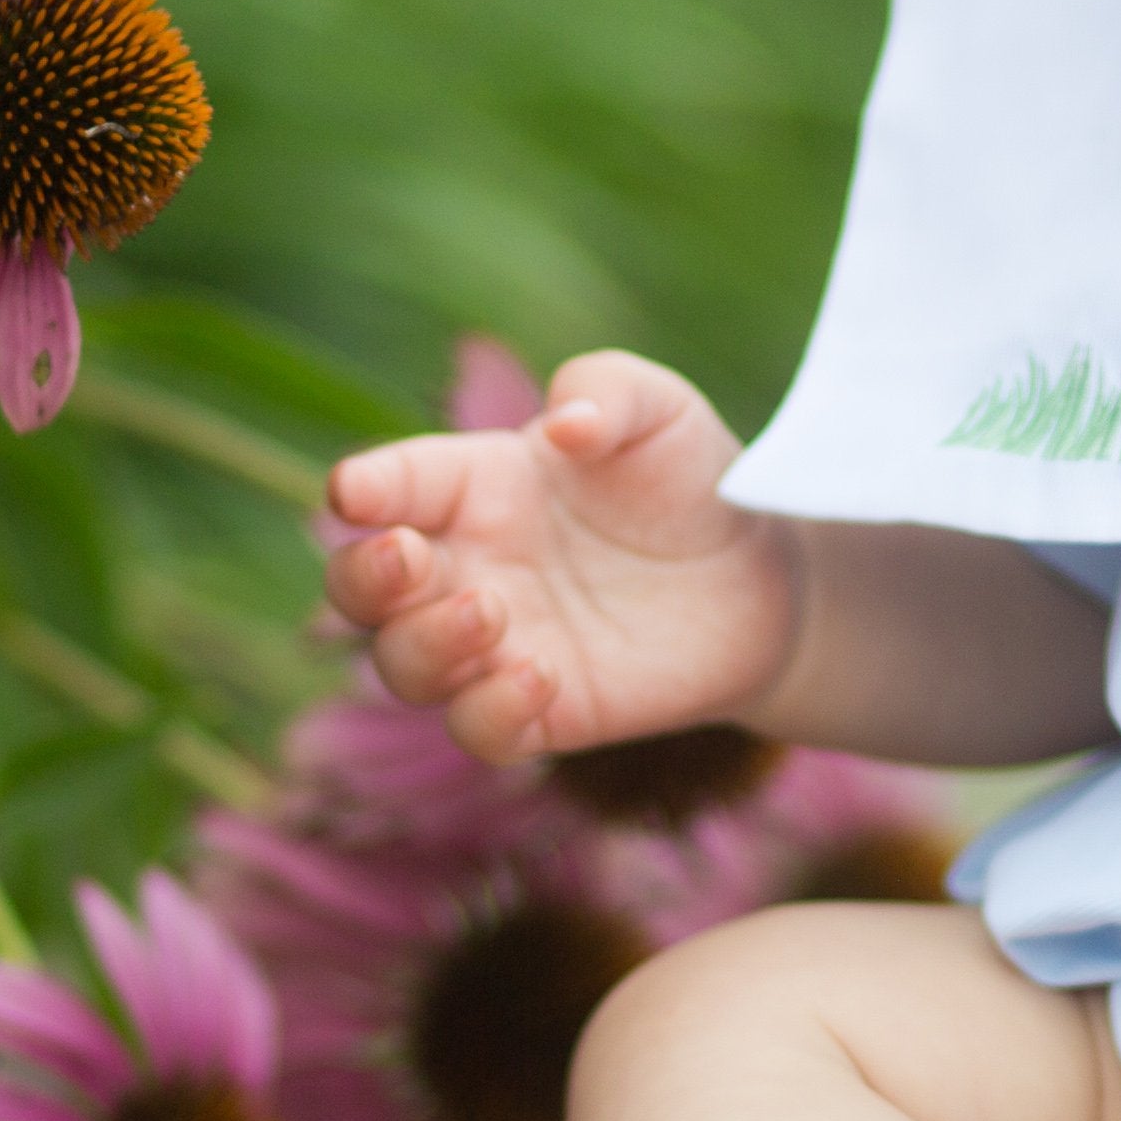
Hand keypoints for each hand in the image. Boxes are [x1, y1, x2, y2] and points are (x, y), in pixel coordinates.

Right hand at [320, 351, 803, 765]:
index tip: (356, 491)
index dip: (362, 488)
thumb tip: (564, 425)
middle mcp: (468, 566)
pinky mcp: (544, 710)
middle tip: (408, 559)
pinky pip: (479, 731)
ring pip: (404, 667)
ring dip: (424, 645)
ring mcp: (498, 644)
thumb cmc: (689, 479)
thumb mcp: (660, 408)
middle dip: (362, 577)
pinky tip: (541, 677)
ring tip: (491, 612)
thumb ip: (607, 389)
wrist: (764, 576)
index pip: (390, 485)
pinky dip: (490, 712)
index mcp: (473, 484)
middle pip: (360, 589)